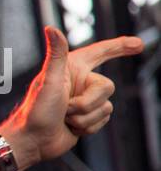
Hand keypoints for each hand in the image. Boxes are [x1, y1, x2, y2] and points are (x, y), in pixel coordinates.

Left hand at [1, 26, 143, 167]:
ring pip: (106, 107)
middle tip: (66, 108)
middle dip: (87, 103)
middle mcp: (80, 82)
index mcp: (72, 68)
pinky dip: (87, 127)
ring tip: (65, 119)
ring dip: (84, 118)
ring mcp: (84, 100)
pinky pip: (103, 121)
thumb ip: (56, 54)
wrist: (32, 141)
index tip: (138, 44)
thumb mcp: (48, 80)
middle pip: (108, 87)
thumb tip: (50, 28)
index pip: (101, 52)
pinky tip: (70, 128)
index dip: (120, 46)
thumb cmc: (36, 110)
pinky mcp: (87, 117)